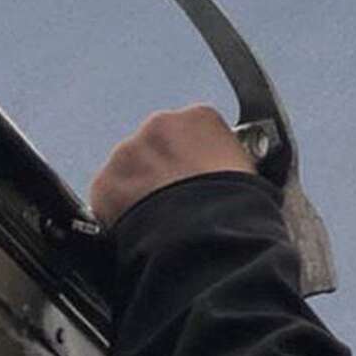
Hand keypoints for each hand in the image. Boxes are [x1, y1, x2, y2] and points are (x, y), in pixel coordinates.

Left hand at [90, 105, 256, 226]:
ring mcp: (127, 153)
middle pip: (157, 145)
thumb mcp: (251, 171)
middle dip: (163, 169)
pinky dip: (118, 211)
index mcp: (200, 116)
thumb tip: (230, 173)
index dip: (197, 157)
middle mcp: (159, 125)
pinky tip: (142, 227)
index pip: (194, 129)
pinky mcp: (104, 183)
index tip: (201, 178)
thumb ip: (230, 160)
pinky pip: (109, 195)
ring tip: (160, 220)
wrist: (205, 239)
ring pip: (130, 169)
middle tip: (178, 201)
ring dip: (139, 189)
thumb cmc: (236, 209)